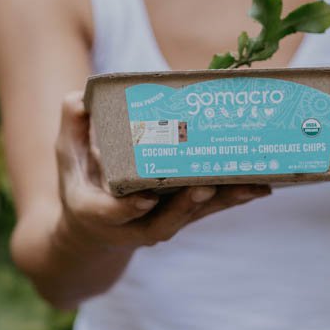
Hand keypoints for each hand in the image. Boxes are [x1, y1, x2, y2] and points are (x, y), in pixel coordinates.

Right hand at [56, 92, 270, 249]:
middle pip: (163, 220)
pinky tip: (261, 185)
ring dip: (221, 201)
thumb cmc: (79, 181)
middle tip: (205, 185)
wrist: (90, 230)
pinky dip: (232, 197)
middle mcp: (132, 225)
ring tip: (250, 184)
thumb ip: (71, 127)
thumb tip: (79, 99)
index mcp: (97, 211)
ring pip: (192, 216)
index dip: (128, 208)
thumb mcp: (67, 155)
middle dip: (186, 205)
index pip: (113, 213)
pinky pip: (208, 209)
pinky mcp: (181, 216)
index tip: (145, 198)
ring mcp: (159, 222)